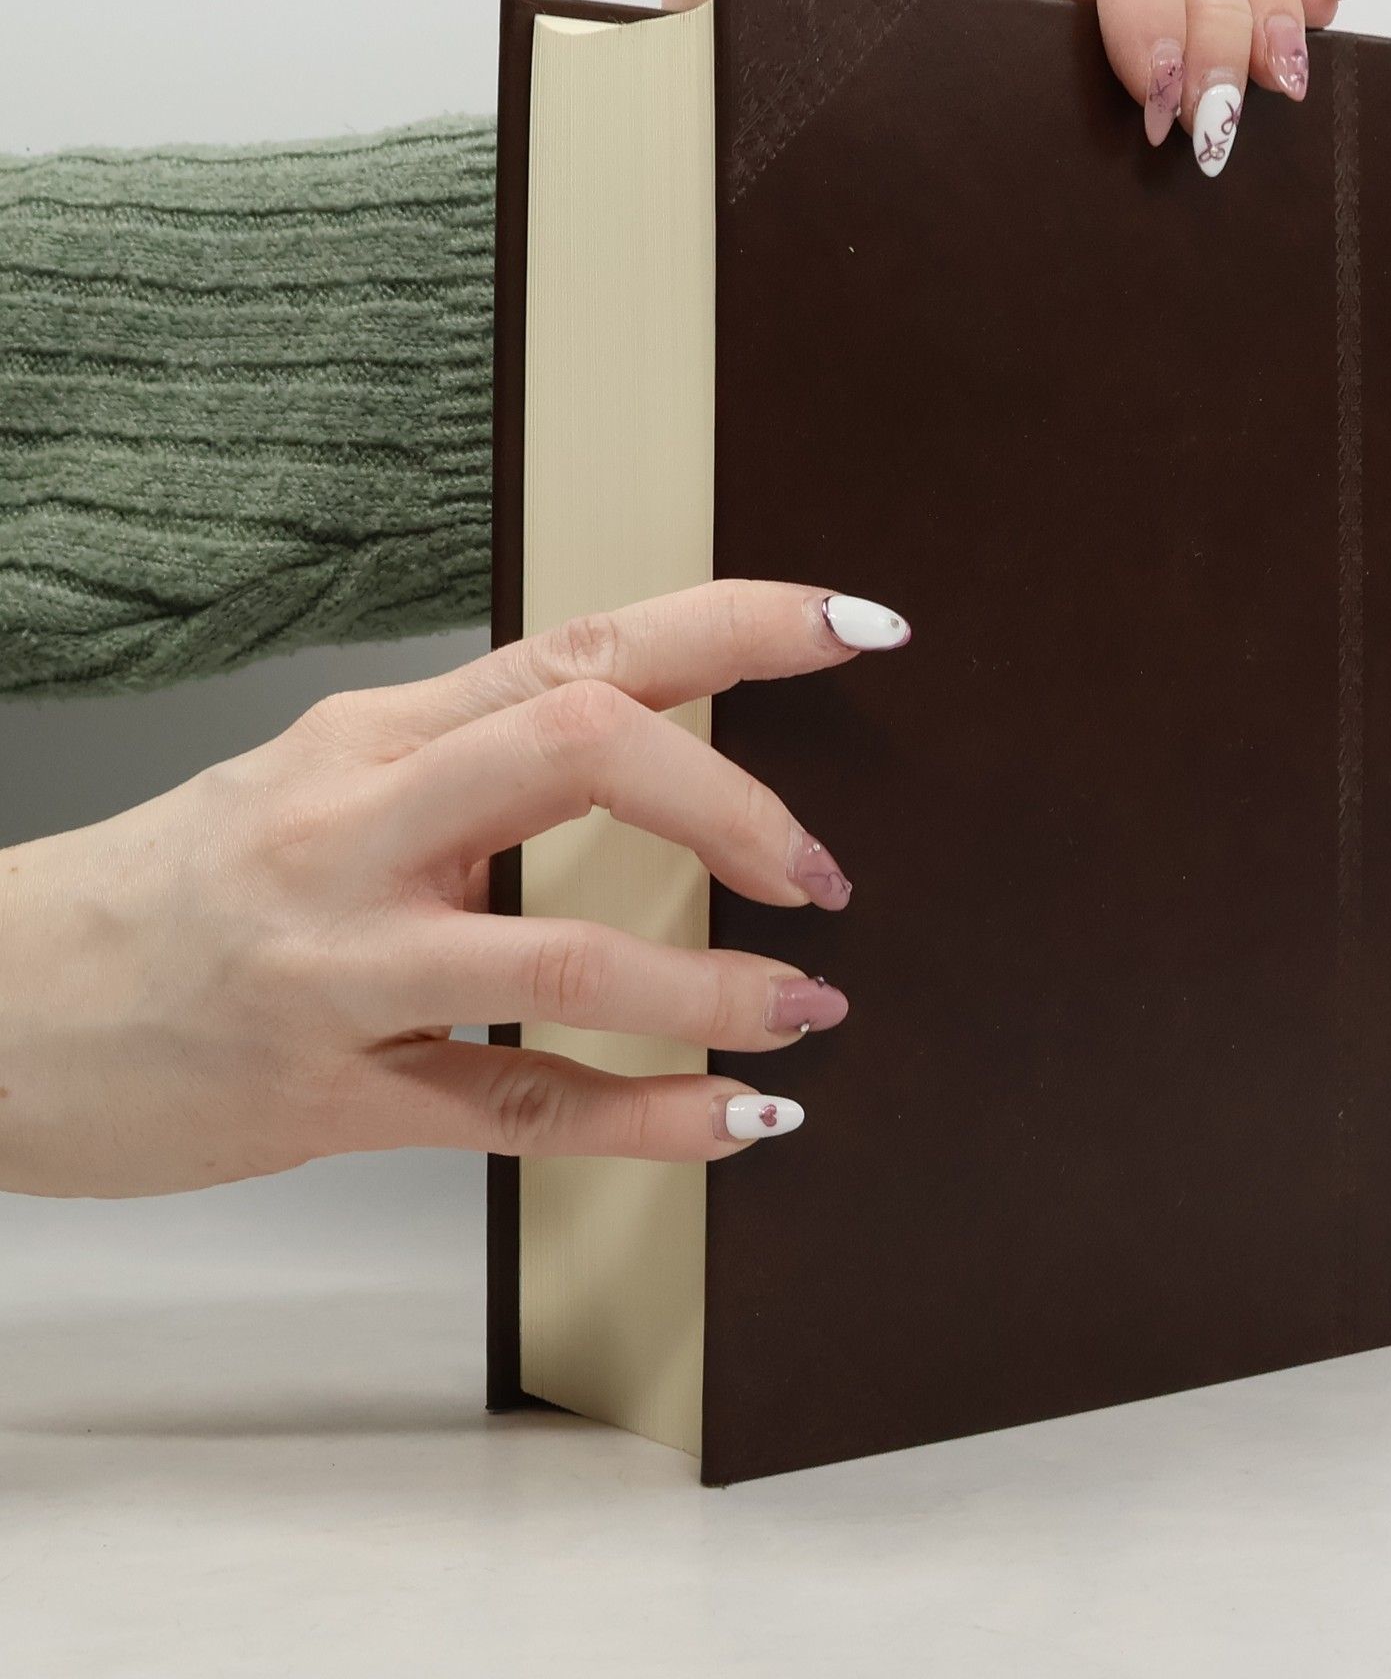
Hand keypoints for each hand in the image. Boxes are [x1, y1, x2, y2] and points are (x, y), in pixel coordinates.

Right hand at [0, 582, 909, 1198]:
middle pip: (586, 749)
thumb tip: (650, 732)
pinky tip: (737, 1115)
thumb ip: (477, 754)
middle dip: (737, 807)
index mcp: (378, 736)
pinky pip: (516, 1110)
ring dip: (715, 988)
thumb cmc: (179, 886)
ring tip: (807, 1006)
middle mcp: (361, 828)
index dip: (741, 625)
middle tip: (820, 872)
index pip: (587, 644)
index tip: (857, 629)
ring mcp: (340, 968)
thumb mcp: (325, 777)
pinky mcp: (327, 1097)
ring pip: (562, 958)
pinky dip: (649, 1119)